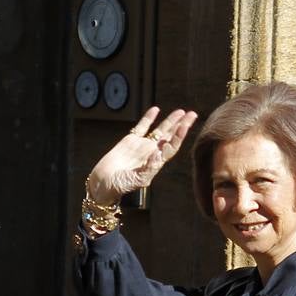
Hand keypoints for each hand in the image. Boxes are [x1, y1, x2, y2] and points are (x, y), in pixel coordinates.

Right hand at [84, 107, 198, 204]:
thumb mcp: (137, 180)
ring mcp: (142, 146)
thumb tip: (158, 154)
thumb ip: (149, 168)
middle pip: (170, 137)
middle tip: (192, 114)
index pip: (171, 147)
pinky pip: (142, 127)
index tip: (186, 125)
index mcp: (156, 163)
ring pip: (159, 130)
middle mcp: (152, 153)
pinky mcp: (130, 141)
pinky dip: (148, 118)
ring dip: (170, 121)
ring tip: (180, 111)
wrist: (103, 184)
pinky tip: (156, 110)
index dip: (179, 136)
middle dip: (181, 125)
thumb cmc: (120, 186)